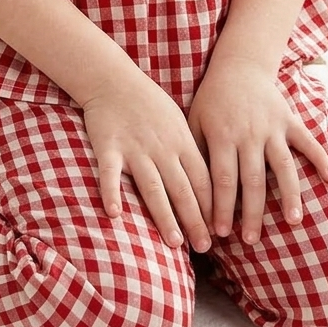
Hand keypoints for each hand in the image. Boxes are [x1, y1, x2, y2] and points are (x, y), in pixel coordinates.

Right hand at [81, 73, 213, 252]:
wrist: (114, 79)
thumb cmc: (149, 103)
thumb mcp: (179, 122)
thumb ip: (191, 151)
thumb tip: (211, 183)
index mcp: (182, 141)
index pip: (203, 180)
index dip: (212, 208)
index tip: (219, 232)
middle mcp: (162, 147)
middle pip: (182, 189)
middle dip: (195, 220)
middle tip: (205, 248)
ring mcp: (135, 148)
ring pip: (153, 187)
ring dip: (165, 216)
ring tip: (175, 243)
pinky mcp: (108, 147)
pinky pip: (110, 174)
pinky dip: (112, 193)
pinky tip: (115, 214)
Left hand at [187, 59, 327, 243]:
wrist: (238, 66)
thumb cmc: (211, 100)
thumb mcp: (194, 122)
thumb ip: (197, 154)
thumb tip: (191, 194)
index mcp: (223, 135)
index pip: (222, 179)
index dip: (222, 207)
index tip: (220, 233)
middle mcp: (250, 133)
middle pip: (252, 180)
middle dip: (252, 213)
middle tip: (251, 240)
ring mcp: (273, 127)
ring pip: (283, 166)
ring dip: (289, 195)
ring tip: (293, 221)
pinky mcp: (290, 120)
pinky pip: (308, 141)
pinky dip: (321, 158)